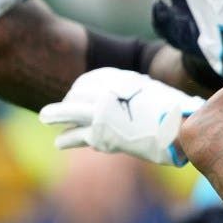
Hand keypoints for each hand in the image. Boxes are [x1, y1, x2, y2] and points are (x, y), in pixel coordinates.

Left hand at [39, 67, 204, 165]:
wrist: (177, 129)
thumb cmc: (173, 111)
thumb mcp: (153, 91)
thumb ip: (137, 90)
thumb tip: (138, 91)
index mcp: (118, 79)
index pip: (90, 80)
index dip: (81, 89)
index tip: (78, 94)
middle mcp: (105, 93)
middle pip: (76, 94)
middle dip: (67, 101)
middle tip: (61, 108)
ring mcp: (99, 114)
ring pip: (67, 112)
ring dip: (54, 115)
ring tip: (45, 117)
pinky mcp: (99, 135)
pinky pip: (75, 136)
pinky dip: (66, 139)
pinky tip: (60, 142)